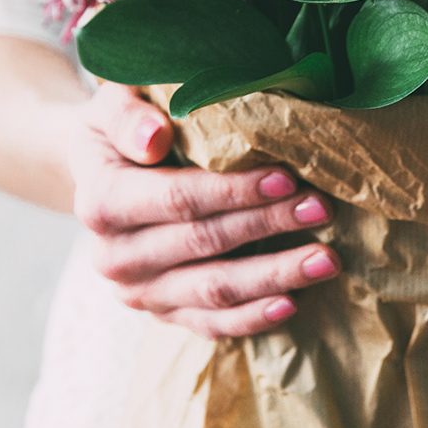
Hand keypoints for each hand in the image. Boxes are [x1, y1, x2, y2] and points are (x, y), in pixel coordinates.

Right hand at [65, 83, 341, 338]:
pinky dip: (253, 317)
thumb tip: (155, 137)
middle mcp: (114, 256)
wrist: (101, 171)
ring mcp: (138, 291)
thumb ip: (130, 118)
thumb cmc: (124, 127)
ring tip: (326, 260)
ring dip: (274, 276)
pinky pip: (211, 324)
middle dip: (269, 225)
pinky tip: (292, 302)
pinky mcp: (162, 313)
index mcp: (100, 201)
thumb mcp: (114, 103)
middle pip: (204, 244)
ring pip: (214, 290)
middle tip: (322, 208)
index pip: (177, 200)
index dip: (233, 191)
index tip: (286, 177)